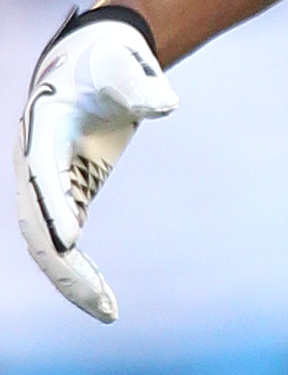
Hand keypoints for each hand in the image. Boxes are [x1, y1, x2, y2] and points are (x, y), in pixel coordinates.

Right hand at [15, 8, 175, 323]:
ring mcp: (47, 183)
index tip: (72, 238)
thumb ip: (141, 87)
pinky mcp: (66, 195)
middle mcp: (35, 161)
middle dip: (66, 264)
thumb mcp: (125, 69)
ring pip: (47, 243)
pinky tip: (105, 300)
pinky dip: (80, 272)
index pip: (44, 174)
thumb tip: (166, 104)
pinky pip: (65, 243)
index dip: (56, 205)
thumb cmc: (109, 64)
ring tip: (109, 311)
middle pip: (40, 222)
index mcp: (44, 128)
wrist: (95, 63)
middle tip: (102, 301)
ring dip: (73, 279)